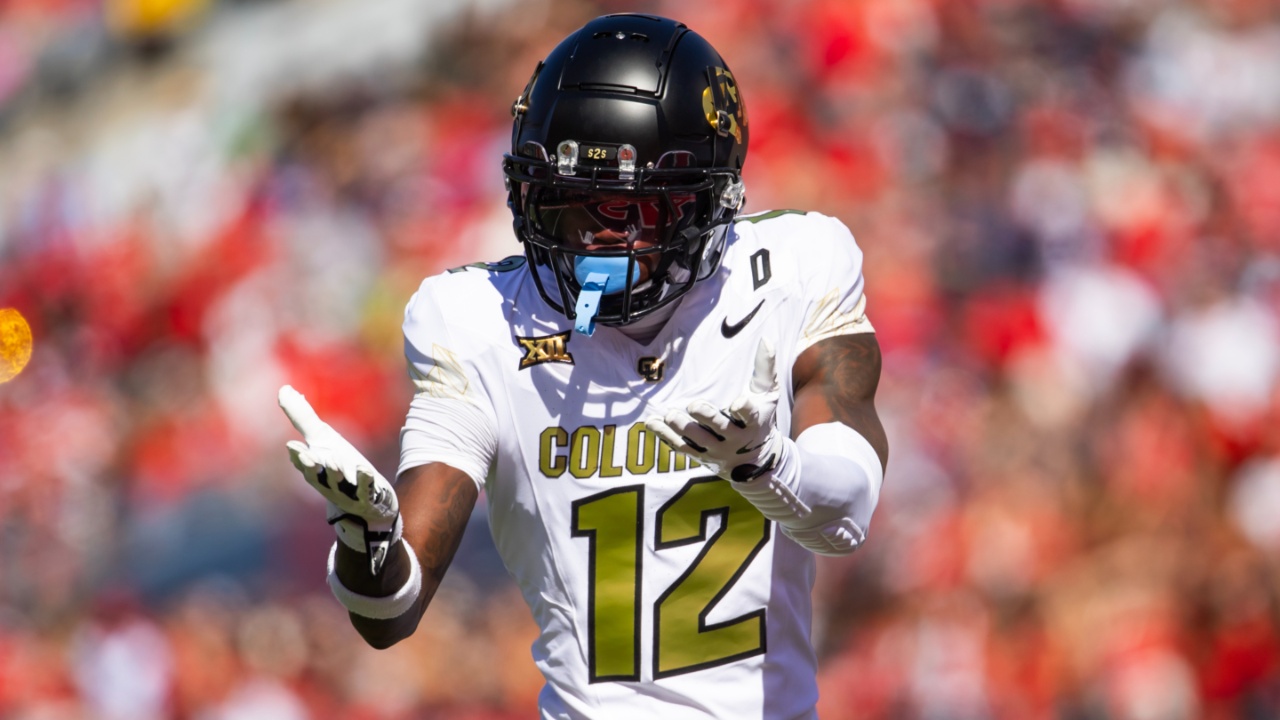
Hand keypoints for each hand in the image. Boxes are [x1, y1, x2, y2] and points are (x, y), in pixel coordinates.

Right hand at [279, 385, 400, 574]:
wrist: (368, 499)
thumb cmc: (340, 466)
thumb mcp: (323, 441)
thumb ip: (303, 418)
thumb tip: (283, 390)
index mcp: (315, 470)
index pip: (303, 464)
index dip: (298, 457)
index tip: (292, 445)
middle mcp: (327, 484)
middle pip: (317, 477)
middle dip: (313, 467)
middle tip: (310, 455)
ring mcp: (347, 493)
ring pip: (339, 485)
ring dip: (336, 474)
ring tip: (335, 462)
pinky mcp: (367, 498)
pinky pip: (366, 490)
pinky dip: (364, 481)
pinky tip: (365, 470)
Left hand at [645, 339, 782, 481]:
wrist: (755, 460)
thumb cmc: (761, 418)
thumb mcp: (768, 395)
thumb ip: (766, 369)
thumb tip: (766, 339)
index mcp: (753, 421)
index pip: (750, 415)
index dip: (744, 409)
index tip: (737, 403)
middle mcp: (734, 438)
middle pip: (719, 429)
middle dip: (707, 418)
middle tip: (693, 405)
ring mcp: (716, 449)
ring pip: (697, 440)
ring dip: (682, 428)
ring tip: (670, 415)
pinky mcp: (700, 455)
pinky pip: (681, 447)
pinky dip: (665, 436)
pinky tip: (653, 423)